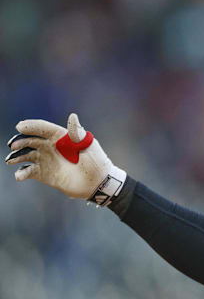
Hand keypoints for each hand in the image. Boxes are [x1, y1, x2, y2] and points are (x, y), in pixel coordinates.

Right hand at [5, 113, 125, 204]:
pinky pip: (28, 172)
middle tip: (13, 145)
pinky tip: (20, 175)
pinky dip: (21, 173)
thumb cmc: (95, 160)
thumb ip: (76, 132)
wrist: (97, 182)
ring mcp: (46, 160)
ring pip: (25, 155)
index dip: (31, 126)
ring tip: (11, 160)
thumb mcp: (87, 145)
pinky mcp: (43, 174)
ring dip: (16, 156)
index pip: (42, 128)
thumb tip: (72, 116)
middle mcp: (50, 146)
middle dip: (20, 141)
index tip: (20, 127)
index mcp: (60, 136)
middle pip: (30, 140)